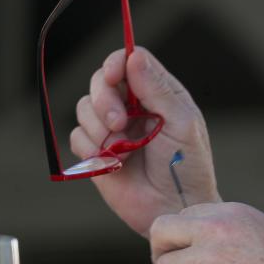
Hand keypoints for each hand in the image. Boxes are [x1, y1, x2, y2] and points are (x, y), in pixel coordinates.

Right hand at [71, 47, 220, 236]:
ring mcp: (113, 128)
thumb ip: (158, 89)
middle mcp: (134, 107)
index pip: (129, 62)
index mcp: (159, 94)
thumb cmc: (186, 167)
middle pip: (100, 81)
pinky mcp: (96, 151)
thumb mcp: (181, 123)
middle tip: (119, 123)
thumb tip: (135, 55)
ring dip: (100, 129)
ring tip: (124, 151)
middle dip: (104, 99)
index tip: (114, 76)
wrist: (172, 208)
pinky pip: (76, 137)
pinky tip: (114, 163)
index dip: (116, 63)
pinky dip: (91, 149)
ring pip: (83, 108)